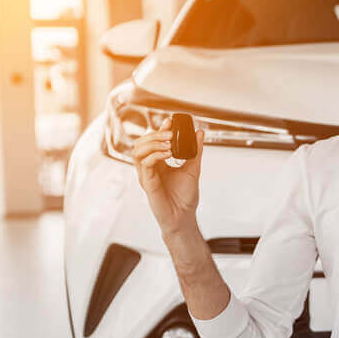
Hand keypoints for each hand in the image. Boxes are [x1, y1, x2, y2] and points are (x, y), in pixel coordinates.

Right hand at [130, 114, 205, 235]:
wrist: (184, 216)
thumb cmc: (185, 197)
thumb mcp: (193, 169)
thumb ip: (195, 150)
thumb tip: (200, 133)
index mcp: (159, 162)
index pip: (153, 140)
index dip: (160, 129)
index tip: (170, 121)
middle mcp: (150, 167)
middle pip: (141, 143)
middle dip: (155, 134)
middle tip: (170, 132)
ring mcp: (146, 175)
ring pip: (138, 151)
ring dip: (153, 143)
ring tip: (168, 143)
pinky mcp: (147, 183)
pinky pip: (144, 164)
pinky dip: (155, 155)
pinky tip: (167, 154)